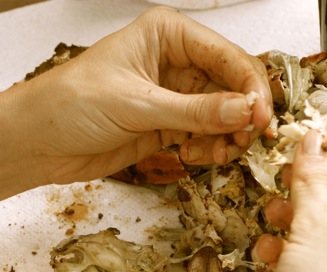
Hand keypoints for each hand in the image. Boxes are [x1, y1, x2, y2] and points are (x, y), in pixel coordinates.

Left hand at [0, 7, 271, 199]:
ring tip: (221, 154)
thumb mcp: (137, 104)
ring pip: (225, 114)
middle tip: (247, 141)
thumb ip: (195, 111)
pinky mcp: (174, 124)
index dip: (251, 87)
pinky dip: (211, 148)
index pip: (228, 57)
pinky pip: (209, 134)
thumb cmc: (71, 103)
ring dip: (229, 136)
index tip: (261, 118)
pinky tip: (196, 155)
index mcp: (170, 36)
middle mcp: (179, 62)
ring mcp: (178, 95)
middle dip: (243, 116)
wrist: (39, 142)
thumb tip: (245, 111)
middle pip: (233, 87)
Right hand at [255, 130, 326, 271]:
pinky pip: (319, 263)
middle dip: (313, 189)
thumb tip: (312, 140)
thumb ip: (312, 181)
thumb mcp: (316, 227)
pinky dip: (294, 253)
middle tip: (284, 173)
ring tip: (272, 213)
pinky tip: (268, 252)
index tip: (308, 139)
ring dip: (298, 221)